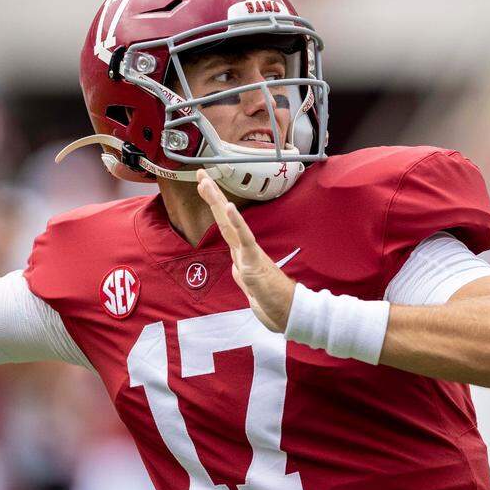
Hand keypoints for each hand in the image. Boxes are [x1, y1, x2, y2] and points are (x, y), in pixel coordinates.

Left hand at [195, 169, 295, 331]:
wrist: (289, 315)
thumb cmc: (273, 302)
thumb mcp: (250, 290)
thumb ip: (243, 276)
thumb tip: (236, 268)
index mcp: (243, 254)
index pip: (225, 226)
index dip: (215, 207)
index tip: (205, 186)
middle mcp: (245, 250)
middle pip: (224, 219)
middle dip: (212, 196)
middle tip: (201, 173)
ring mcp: (250, 255)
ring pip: (230, 225)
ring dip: (217, 202)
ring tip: (207, 183)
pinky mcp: (255, 263)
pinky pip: (244, 240)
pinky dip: (236, 222)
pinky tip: (228, 207)